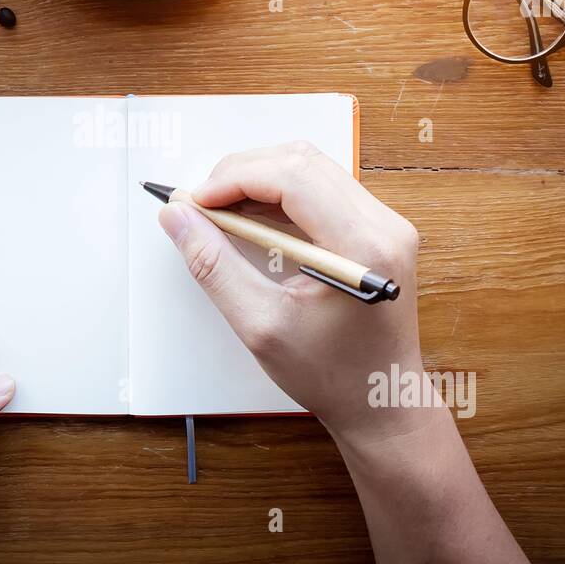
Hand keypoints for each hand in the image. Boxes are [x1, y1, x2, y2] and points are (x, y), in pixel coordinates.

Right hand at [158, 141, 527, 563]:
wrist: (382, 402)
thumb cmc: (329, 375)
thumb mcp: (259, 325)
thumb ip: (214, 266)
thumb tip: (177, 218)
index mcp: (362, 246)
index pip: (292, 177)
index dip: (234, 179)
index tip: (193, 203)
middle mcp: (384, 225)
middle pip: (302, 161)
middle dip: (242, 173)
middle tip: (199, 205)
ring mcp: (387, 224)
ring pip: (312, 168)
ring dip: (259, 180)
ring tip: (220, 212)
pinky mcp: (380, 230)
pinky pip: (324, 188)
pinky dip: (281, 194)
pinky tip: (252, 220)